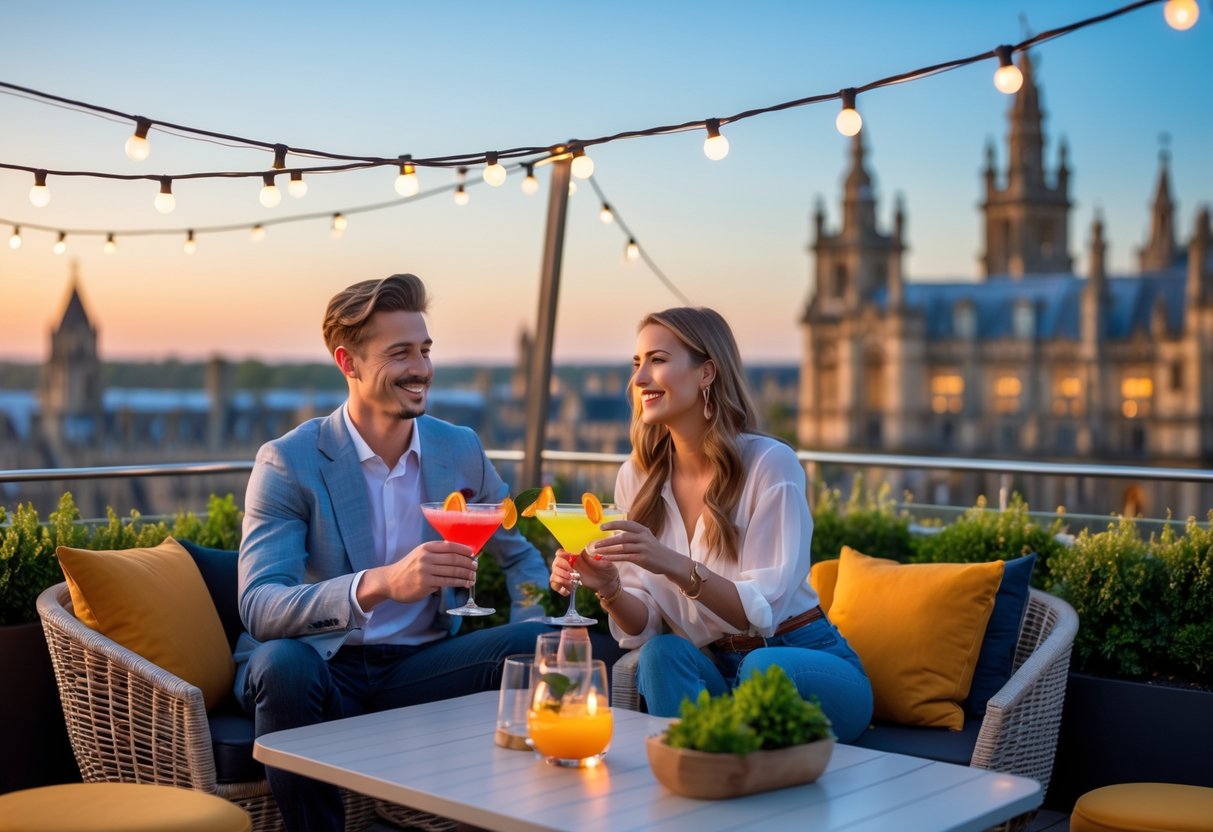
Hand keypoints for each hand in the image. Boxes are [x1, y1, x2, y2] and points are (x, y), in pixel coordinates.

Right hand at [358, 540, 475, 607]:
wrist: (390, 581)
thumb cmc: (409, 568)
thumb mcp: (420, 554)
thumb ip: (436, 553)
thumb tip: (460, 554)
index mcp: (426, 547)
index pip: (450, 546)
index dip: (464, 549)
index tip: (474, 554)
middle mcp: (426, 557)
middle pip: (454, 559)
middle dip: (468, 563)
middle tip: (476, 567)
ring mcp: (425, 571)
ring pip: (452, 571)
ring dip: (466, 574)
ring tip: (474, 577)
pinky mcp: (425, 584)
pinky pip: (447, 582)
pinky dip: (459, 582)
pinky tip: (465, 583)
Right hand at [549, 548, 616, 595]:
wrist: (607, 583)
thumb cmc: (607, 570)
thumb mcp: (606, 564)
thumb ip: (597, 560)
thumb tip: (585, 554)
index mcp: (576, 556)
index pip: (560, 552)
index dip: (561, 556)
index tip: (569, 561)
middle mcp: (569, 564)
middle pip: (555, 564)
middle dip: (561, 570)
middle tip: (571, 575)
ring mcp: (567, 574)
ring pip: (553, 575)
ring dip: (560, 580)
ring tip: (571, 585)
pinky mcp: (567, 583)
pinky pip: (555, 585)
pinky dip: (559, 588)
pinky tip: (567, 592)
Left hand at [592, 519, 680, 576]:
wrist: (669, 561)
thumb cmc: (654, 550)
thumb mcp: (645, 538)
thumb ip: (632, 535)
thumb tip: (615, 534)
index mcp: (643, 530)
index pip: (626, 524)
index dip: (613, 524)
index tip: (601, 527)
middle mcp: (643, 537)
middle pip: (622, 537)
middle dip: (607, 540)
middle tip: (595, 543)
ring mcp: (643, 548)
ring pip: (622, 548)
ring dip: (608, 550)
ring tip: (598, 552)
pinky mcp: (643, 558)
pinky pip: (625, 557)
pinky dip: (614, 558)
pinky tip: (606, 559)